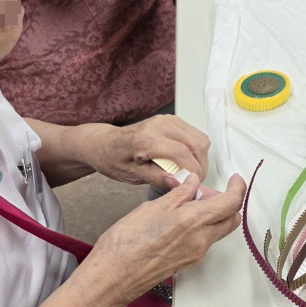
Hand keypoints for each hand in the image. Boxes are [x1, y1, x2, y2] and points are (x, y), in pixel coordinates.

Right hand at [83, 173, 246, 306]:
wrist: (112, 277)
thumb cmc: (126, 244)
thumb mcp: (153, 207)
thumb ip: (179, 194)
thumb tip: (193, 182)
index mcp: (194, 222)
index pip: (232, 203)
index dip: (238, 187)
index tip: (234, 179)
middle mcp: (200, 241)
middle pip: (230, 219)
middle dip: (226, 202)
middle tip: (205, 191)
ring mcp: (195, 255)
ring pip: (218, 230)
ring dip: (212, 215)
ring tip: (187, 204)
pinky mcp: (186, 263)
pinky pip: (204, 241)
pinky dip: (201, 227)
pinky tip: (180, 220)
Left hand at [84, 115, 211, 186]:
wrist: (105, 143)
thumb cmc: (114, 160)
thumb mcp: (132, 175)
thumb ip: (157, 178)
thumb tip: (180, 183)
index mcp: (146, 139)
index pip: (181, 153)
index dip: (192, 171)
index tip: (194, 186)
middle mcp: (160, 125)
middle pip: (196, 144)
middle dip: (200, 166)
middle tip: (194, 182)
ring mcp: (168, 120)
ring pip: (200, 138)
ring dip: (200, 158)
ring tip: (190, 173)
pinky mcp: (173, 120)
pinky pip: (195, 134)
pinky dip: (196, 150)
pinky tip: (186, 161)